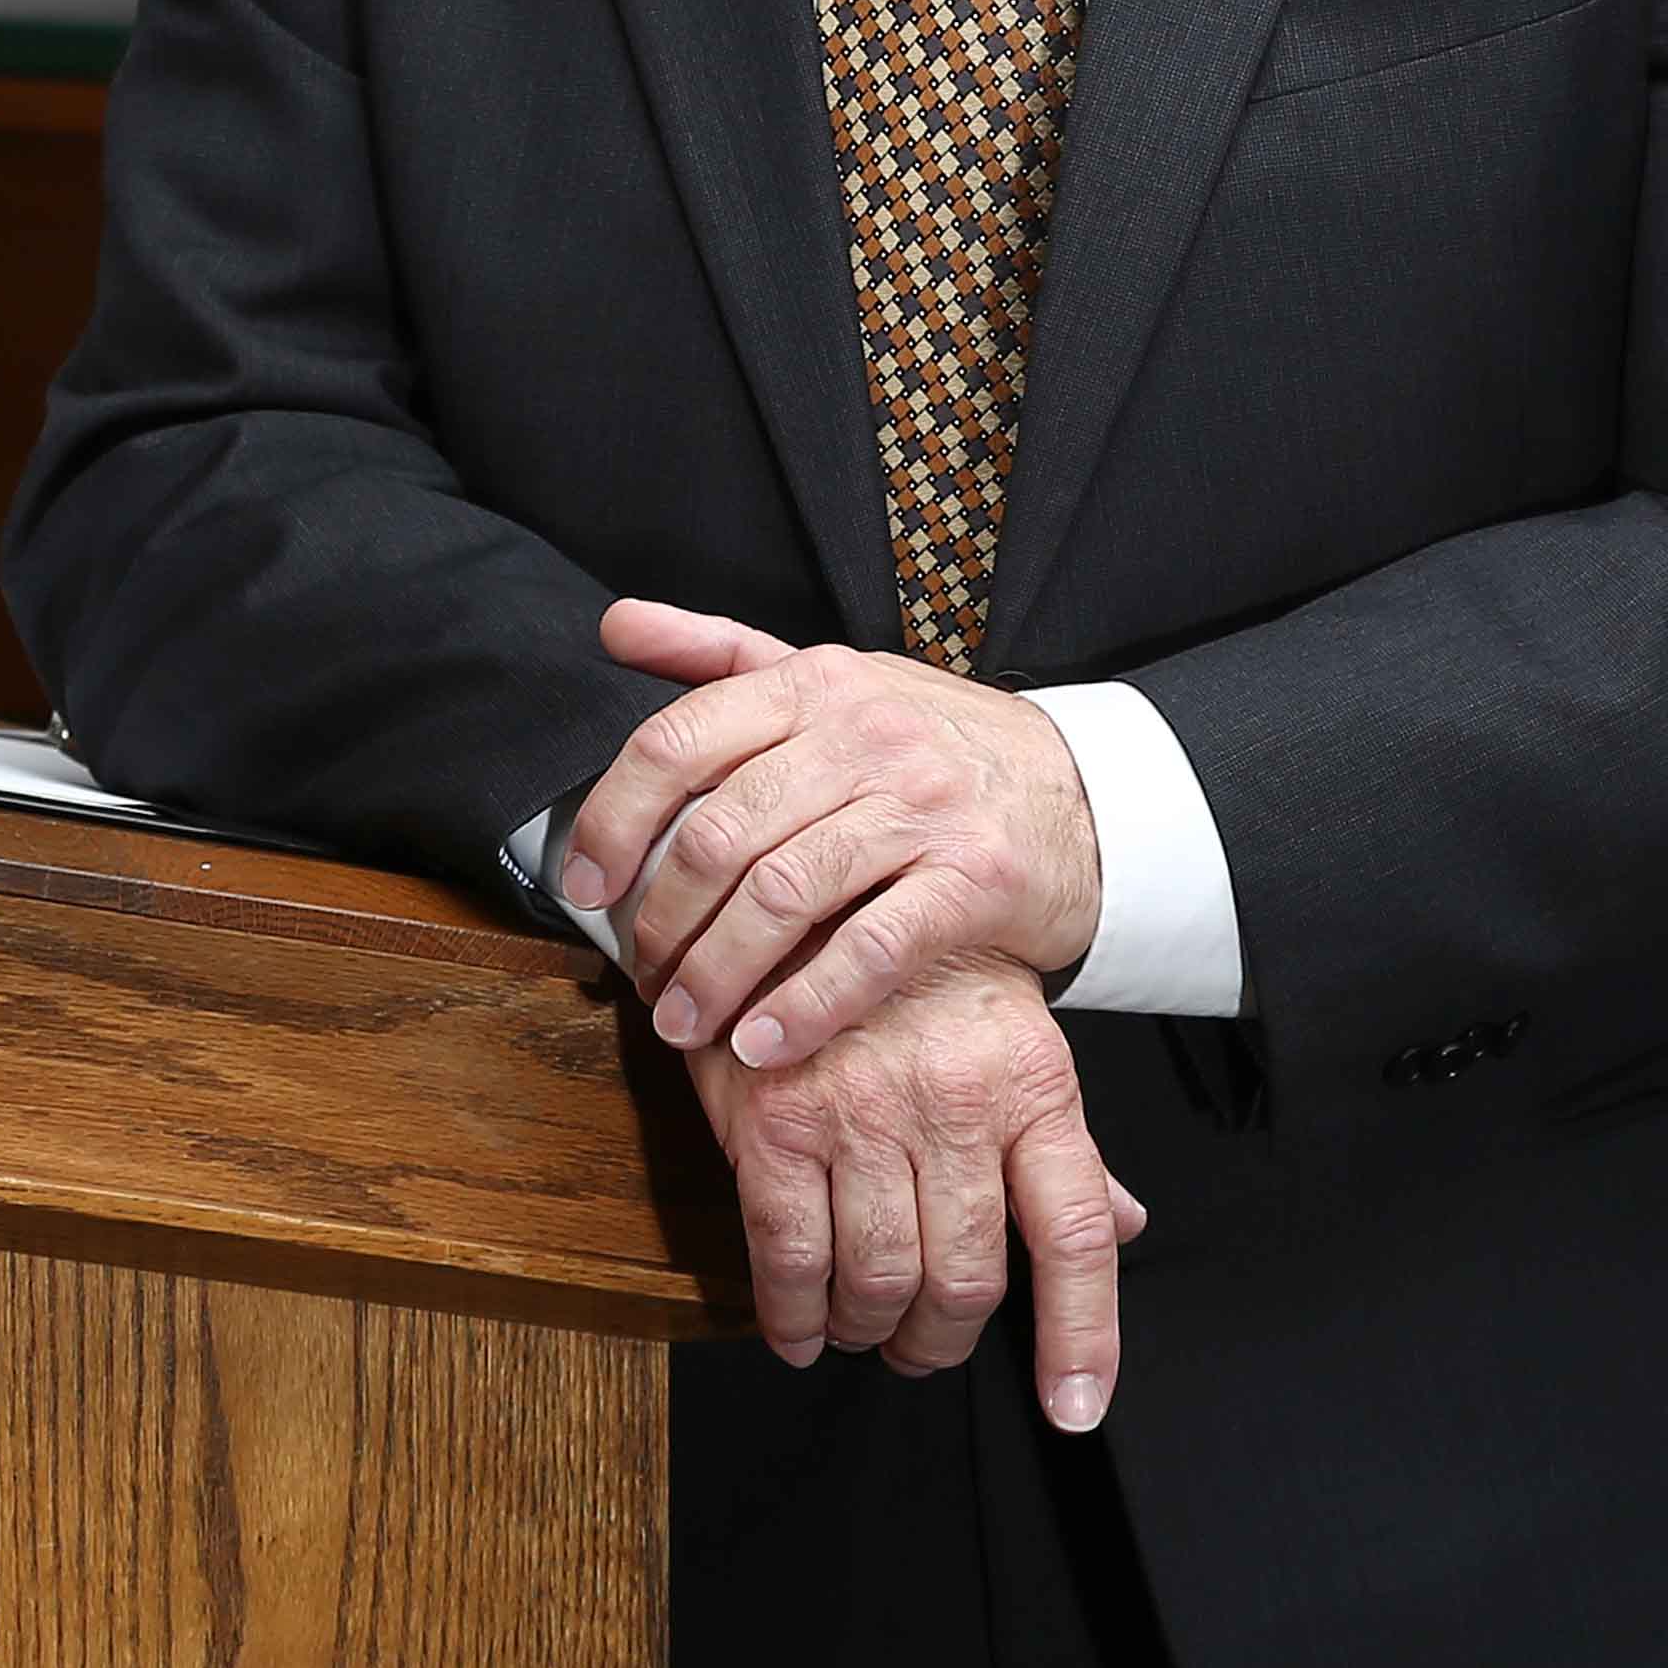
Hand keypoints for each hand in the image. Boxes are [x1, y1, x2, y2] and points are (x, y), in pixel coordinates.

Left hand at [562, 602, 1104, 1064]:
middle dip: (663, 921)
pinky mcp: (972, 880)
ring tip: (685, 1023)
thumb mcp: (834, 679)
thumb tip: (614, 623)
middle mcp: (866, 734)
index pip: (681, 742)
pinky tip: (762, 1044)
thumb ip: (720, 654)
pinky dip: (803, 1007)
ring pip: (783, 898)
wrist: (1082, 793)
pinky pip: (868, 953)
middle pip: (722, 835)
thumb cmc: (935, 744)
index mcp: (816, 683)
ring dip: (717, 976)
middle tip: (642, 977)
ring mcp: (924, 806)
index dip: (615, 820)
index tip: (586, 886)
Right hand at [692, 958, 1148, 1426]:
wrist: (803, 891)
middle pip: (968, 1276)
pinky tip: (800, 1328)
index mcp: (1032, 1084)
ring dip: (871, 1329)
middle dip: (943, 1338)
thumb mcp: (1013, 1039)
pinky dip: (795, 1314)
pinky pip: (791, 1255)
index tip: (1074, 1408)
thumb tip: (1126, 1223)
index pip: (1077, 1233)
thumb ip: (1063, 1146)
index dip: (1083, 1334)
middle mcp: (956, 1103)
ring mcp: (864, 1112)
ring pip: (881, 1278)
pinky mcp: (777, 1122)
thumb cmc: (920, 976)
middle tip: (923, 1344)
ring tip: (863, 1328)